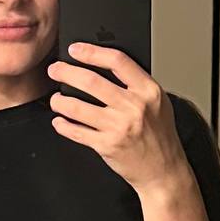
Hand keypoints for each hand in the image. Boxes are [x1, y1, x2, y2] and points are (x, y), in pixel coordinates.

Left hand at [46, 44, 189, 195]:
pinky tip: (60, 121)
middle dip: (66, 72)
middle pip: (91, 81)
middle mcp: (134, 107)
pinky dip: (63, 125)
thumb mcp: (158, 103)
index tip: (76, 50)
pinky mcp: (107, 145)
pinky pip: (76, 132)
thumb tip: (105, 66)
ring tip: (56, 99)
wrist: (164, 170)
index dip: (92, 52)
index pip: (117, 61)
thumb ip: (138, 85)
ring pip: (78, 107)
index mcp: (149, 91)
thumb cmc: (160, 136)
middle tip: (55, 69)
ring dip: (60, 100)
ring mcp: (119, 127)